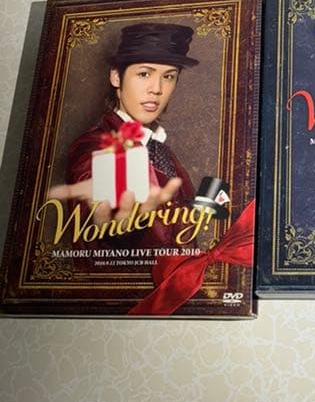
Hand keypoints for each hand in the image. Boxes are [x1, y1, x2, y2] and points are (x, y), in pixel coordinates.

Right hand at [48, 177, 181, 224]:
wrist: (118, 182)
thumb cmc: (102, 189)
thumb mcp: (86, 189)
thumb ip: (71, 192)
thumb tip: (51, 194)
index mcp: (107, 219)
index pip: (102, 220)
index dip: (102, 212)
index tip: (101, 201)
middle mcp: (125, 218)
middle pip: (126, 218)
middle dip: (128, 207)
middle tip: (128, 193)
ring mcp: (140, 211)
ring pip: (146, 211)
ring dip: (152, 201)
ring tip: (155, 190)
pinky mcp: (154, 202)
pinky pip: (164, 199)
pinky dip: (170, 191)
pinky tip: (175, 182)